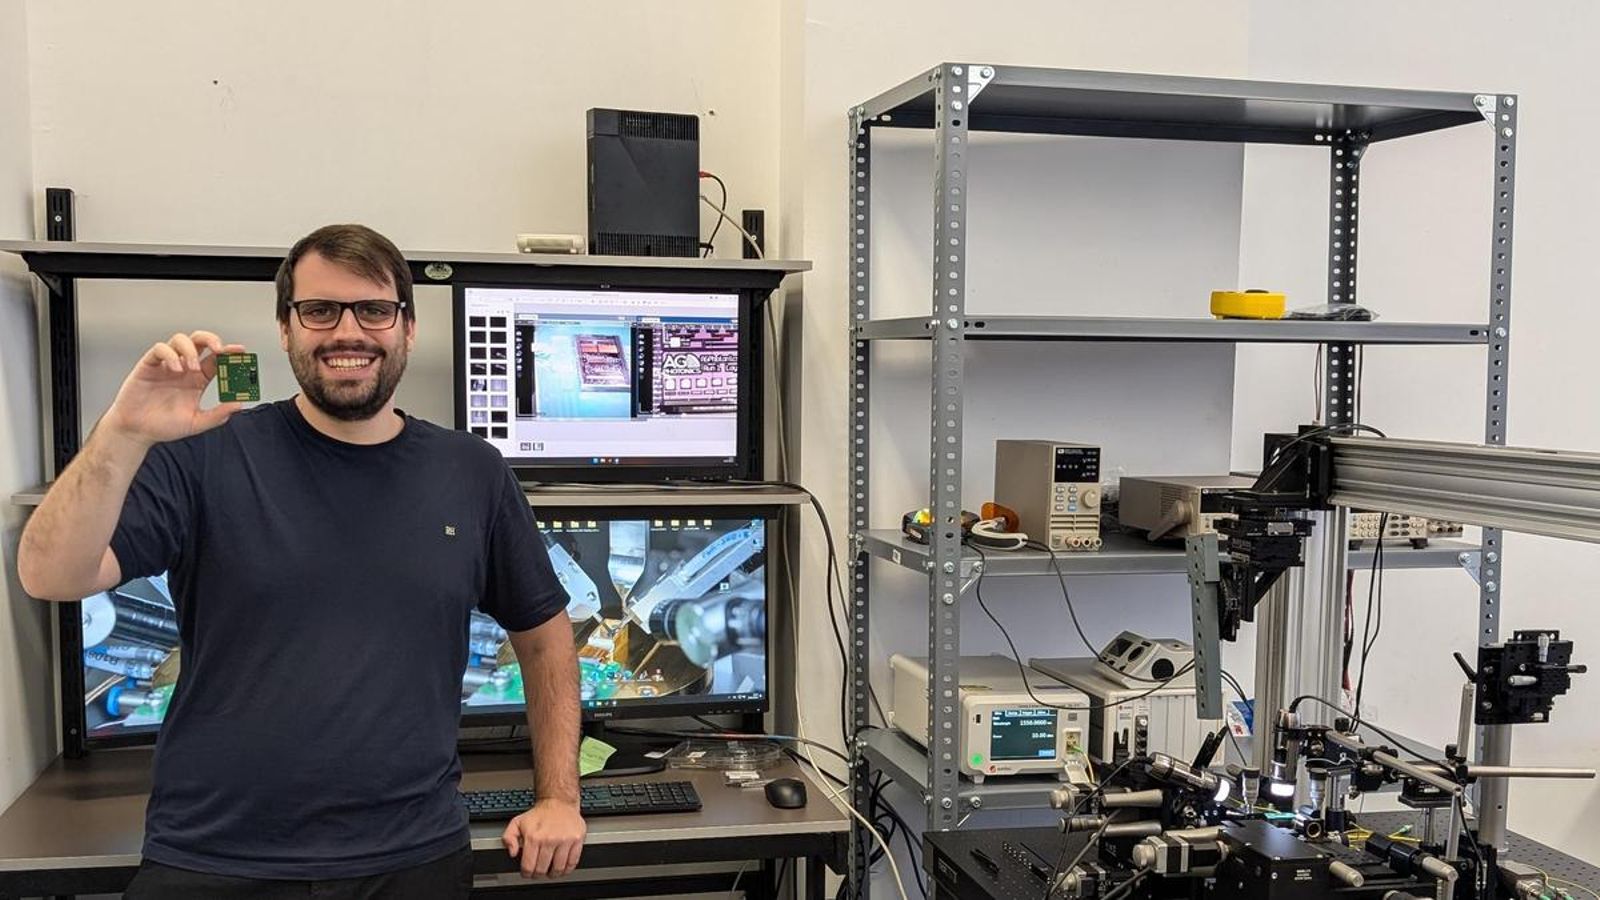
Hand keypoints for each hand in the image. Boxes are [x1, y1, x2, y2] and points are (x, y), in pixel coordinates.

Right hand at [101, 331, 246, 447]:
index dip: (229, 353)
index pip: (216, 359)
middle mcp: (184, 368)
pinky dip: (170, 355)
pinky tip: (175, 369)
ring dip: (190, 349)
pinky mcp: (149, 365)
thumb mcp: (196, 423)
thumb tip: (238, 404)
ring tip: (192, 368)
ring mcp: (166, 365)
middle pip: (199, 341)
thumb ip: (217, 415)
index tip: (240, 351)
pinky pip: (160, 349)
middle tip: (220, 349)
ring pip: (180, 340)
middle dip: (211, 339)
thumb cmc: (164, 426)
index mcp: (198, 379)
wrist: (136, 431)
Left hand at [502, 799, 584, 877]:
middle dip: (538, 874)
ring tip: (550, 872)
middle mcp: (549, 839)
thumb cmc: (539, 814)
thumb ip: (509, 838)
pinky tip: (562, 868)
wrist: (559, 802)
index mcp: (533, 837)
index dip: (526, 873)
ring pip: (558, 868)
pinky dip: (567, 869)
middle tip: (538, 872)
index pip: (529, 866)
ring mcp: (564, 840)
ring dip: (553, 874)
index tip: (528, 873)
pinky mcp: (577, 840)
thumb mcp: (517, 822)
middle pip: (542, 869)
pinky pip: (572, 862)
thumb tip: (512, 853)